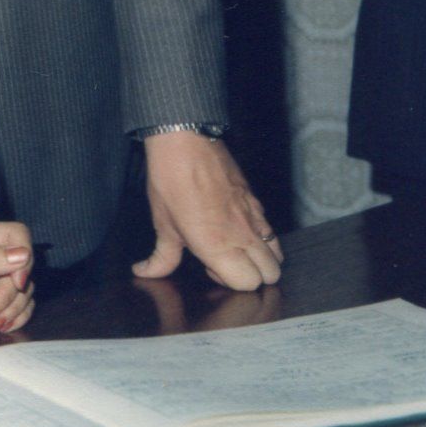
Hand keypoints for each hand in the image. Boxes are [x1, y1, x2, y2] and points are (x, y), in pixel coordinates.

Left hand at [0, 222, 34, 338]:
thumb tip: (22, 253)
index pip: (16, 234)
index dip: (23, 256)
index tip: (16, 282)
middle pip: (23, 267)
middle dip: (7, 296)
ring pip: (26, 289)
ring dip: (10, 310)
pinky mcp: (4, 298)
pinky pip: (26, 305)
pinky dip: (16, 318)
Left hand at [134, 132, 281, 290]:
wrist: (184, 142)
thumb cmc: (171, 180)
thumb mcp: (162, 223)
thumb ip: (162, 256)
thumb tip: (146, 272)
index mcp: (218, 245)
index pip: (249, 284)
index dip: (230, 283)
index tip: (209, 267)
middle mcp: (243, 235)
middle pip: (272, 275)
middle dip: (252, 276)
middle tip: (223, 260)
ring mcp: (254, 217)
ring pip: (279, 255)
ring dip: (262, 259)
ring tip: (235, 247)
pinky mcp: (257, 201)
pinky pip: (272, 230)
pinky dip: (263, 237)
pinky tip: (238, 226)